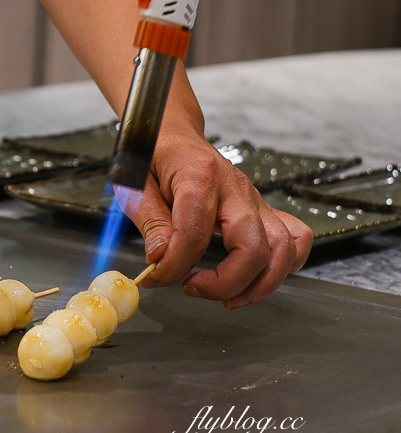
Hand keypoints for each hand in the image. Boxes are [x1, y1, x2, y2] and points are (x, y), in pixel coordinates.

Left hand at [129, 120, 313, 308]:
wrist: (173, 134)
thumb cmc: (153, 156)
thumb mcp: (135, 184)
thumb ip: (151, 222)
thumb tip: (160, 260)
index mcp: (200, 176)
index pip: (195, 233)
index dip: (174, 266)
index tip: (155, 278)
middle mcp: (236, 188)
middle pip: (253, 247)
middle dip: (226, 282)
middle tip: (191, 289)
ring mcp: (255, 200)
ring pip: (283, 249)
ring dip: (259, 284)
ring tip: (226, 298)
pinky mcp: (264, 210)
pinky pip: (296, 240)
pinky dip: (284, 267)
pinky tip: (254, 279)